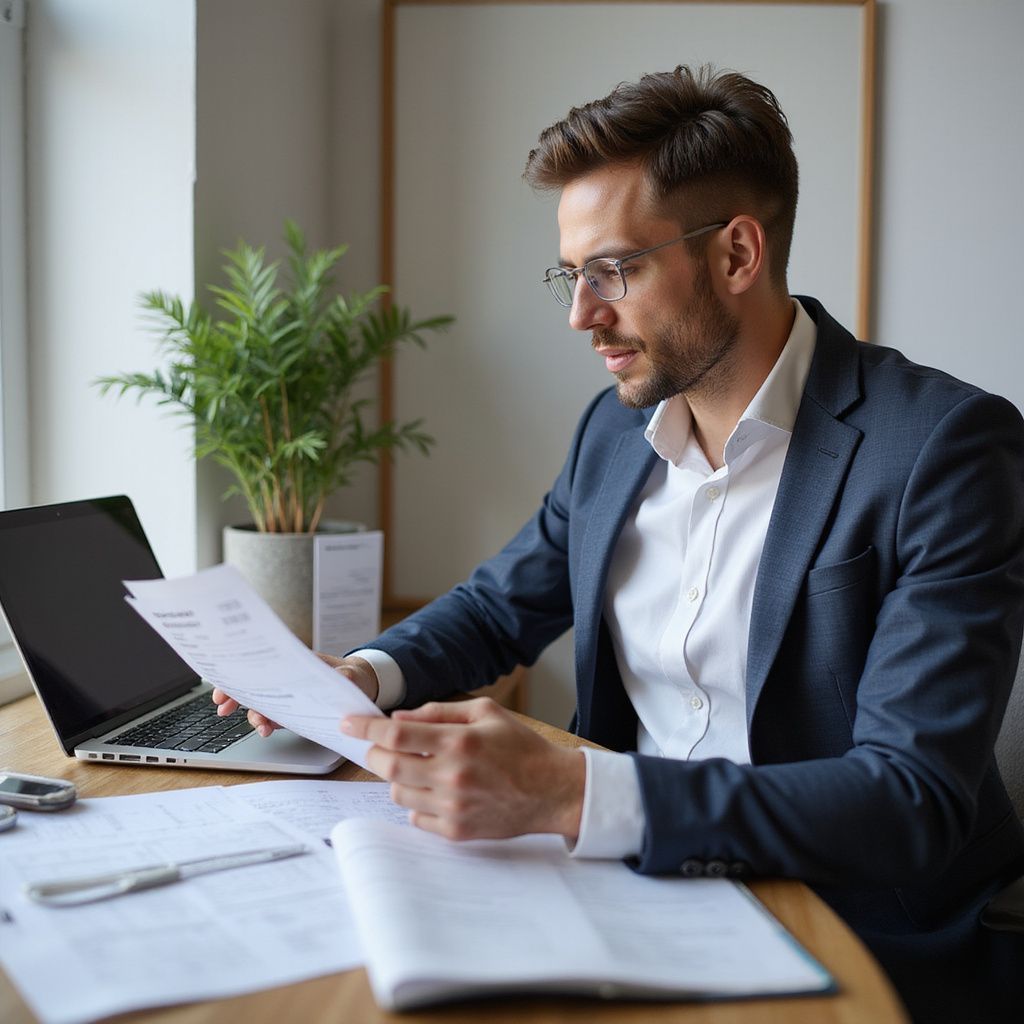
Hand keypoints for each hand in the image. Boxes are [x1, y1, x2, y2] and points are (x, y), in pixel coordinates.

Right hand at [212, 654, 379, 736]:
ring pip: (261, 705)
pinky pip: (274, 718)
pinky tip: (266, 730)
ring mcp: (287, 696)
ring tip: (261, 727)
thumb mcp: (349, 674)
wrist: (360, 688)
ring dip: (254, 716)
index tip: (224, 688)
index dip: (237, 676)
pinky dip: (266, 724)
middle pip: (253, 685)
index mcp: (293, 664)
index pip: (259, 667)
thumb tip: (342, 677)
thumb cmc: (351, 675)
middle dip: (234, 696)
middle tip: (223, 710)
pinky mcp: (292, 713)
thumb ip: (344, 677)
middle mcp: (285, 680)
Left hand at [342, 697, 584, 842]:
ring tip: (418, 768)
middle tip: (377, 746)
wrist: (552, 790)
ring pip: (398, 793)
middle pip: (389, 766)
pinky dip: (416, 803)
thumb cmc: (519, 747)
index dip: (366, 728)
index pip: (396, 735)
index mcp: (459, 741)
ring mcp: (453, 806)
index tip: (348, 723)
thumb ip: (438, 711)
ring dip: (398, 778)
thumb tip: (398, 719)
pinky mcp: (457, 830)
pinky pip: (416, 817)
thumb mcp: (485, 712)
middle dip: (374, 753)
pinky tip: (435, 790)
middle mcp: (452, 775)